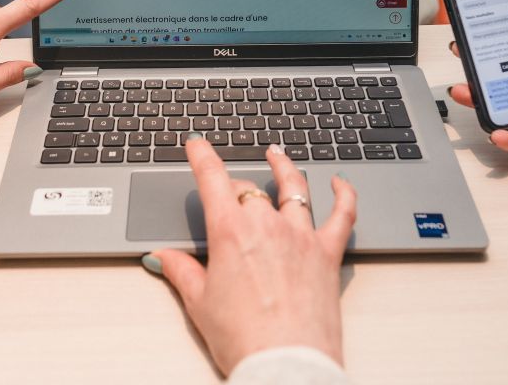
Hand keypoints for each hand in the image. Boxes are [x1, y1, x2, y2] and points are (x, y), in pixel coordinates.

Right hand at [146, 138, 356, 374]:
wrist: (284, 365)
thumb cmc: (244, 339)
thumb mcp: (199, 304)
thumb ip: (181, 272)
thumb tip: (163, 257)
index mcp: (231, 233)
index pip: (213, 179)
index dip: (202, 157)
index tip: (197, 145)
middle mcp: (268, 225)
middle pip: (250, 190)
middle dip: (236, 187)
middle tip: (228, 193)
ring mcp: (302, 237)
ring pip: (295, 188)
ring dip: (284, 168)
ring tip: (278, 156)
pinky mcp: (328, 254)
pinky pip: (343, 215)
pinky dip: (344, 194)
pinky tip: (340, 183)